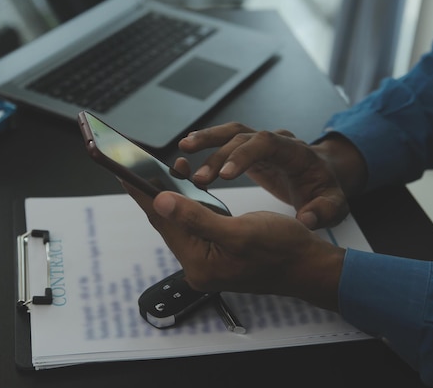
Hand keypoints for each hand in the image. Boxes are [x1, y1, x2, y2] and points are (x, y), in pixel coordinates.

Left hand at [124, 185, 345, 311]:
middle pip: (168, 223)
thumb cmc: (282, 250)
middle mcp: (199, 265)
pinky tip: (187, 187)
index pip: (163, 223)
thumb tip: (161, 201)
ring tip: (161, 170)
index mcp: (199, 264)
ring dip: (172, 196)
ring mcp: (209, 259)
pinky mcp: (218, 250)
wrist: (309, 266)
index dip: (142, 194)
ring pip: (181, 221)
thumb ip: (197, 218)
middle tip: (135, 165)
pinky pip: (196, 223)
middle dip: (153, 193)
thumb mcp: (239, 232)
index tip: (123, 172)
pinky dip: (190, 203)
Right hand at [176, 123, 365, 228]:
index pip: (267, 143)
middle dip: (218, 154)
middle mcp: (277, 141)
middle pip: (243, 136)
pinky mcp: (251, 149)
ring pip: (232, 132)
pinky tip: (188, 151)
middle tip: (198, 179)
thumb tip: (306, 220)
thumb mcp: (334, 206)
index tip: (225, 176)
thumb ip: (323, 212)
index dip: (244, 156)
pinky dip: (208, 144)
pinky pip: (227, 141)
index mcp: (296, 152)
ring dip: (207, 139)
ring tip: (183, 149)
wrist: (324, 176)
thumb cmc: (326, 190)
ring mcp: (262, 142)